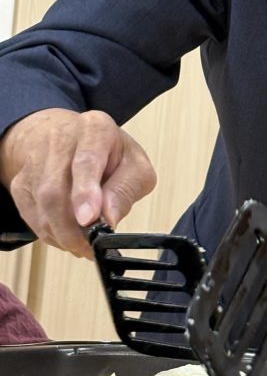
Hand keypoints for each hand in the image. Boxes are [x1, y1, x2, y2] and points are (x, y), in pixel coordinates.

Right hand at [0, 108, 156, 256]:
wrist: (73, 141)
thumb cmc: (109, 154)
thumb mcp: (135, 166)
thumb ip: (126, 190)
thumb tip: (109, 219)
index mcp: (96, 129)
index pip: (86, 161)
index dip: (85, 193)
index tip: (89, 219)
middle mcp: (61, 139)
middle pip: (56, 189)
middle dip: (72, 227)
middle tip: (90, 246)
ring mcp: (36, 160)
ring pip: (41, 206)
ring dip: (63, 234)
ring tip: (83, 243)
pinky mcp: (21, 182)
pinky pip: (32, 217)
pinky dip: (51, 233)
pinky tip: (68, 233)